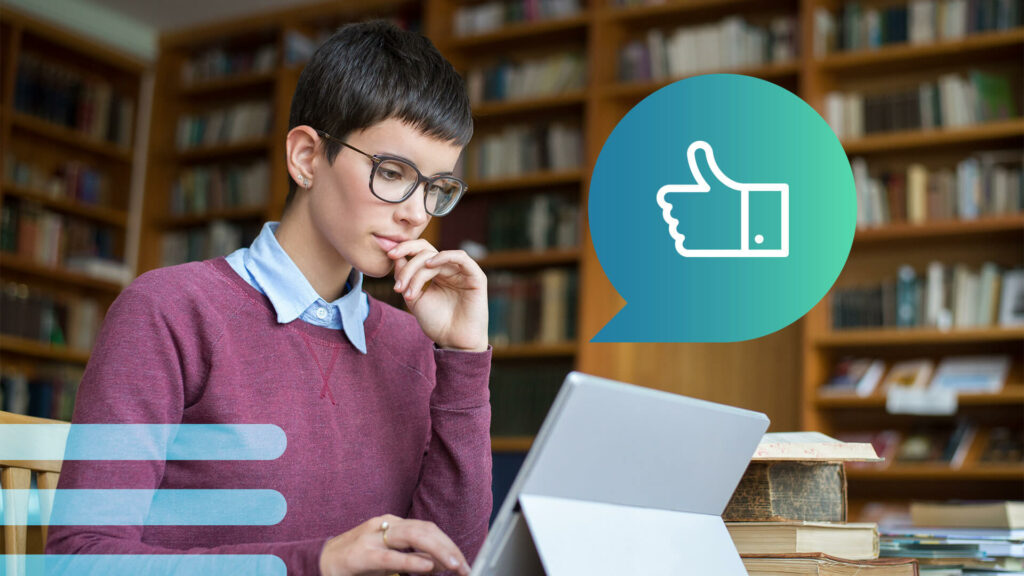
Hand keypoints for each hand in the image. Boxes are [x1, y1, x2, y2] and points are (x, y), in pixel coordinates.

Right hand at [319, 514, 470, 575]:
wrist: (320, 562)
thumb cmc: (357, 562)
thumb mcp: (389, 559)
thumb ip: (413, 559)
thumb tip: (440, 565)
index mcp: (394, 524)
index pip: (429, 529)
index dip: (449, 545)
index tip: (464, 562)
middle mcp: (386, 525)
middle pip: (426, 530)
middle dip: (449, 548)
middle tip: (465, 567)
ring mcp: (373, 537)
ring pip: (414, 537)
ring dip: (438, 552)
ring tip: (454, 566)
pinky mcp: (362, 555)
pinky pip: (391, 557)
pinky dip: (412, 562)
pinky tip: (427, 567)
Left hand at [388, 239, 487, 351]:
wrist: (454, 342)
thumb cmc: (436, 323)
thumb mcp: (414, 298)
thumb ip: (405, 277)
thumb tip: (396, 256)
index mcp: (435, 273)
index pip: (419, 252)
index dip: (404, 249)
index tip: (389, 255)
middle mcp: (448, 269)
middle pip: (425, 252)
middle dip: (408, 266)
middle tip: (398, 286)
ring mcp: (462, 272)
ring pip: (437, 256)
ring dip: (418, 268)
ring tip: (409, 287)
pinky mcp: (475, 277)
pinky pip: (461, 258)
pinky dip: (444, 256)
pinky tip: (430, 265)